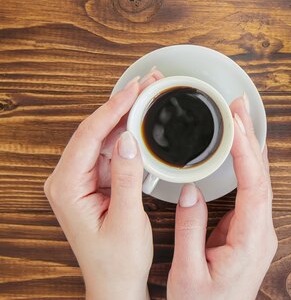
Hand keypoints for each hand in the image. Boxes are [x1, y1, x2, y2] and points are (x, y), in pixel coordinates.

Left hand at [44, 69, 162, 299]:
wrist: (116, 282)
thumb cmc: (116, 260)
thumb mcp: (126, 219)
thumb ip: (127, 177)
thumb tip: (128, 139)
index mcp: (67, 187)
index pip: (89, 135)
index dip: (114, 108)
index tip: (136, 90)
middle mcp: (69, 179)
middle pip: (96, 128)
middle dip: (124, 103)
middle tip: (150, 82)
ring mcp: (83, 178)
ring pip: (105, 134)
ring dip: (129, 114)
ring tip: (152, 93)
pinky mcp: (97, 180)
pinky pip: (113, 148)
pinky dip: (131, 132)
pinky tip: (146, 118)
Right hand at [167, 96, 276, 299]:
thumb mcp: (187, 272)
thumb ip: (191, 229)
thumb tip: (192, 189)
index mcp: (251, 239)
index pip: (254, 186)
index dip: (246, 151)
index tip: (235, 124)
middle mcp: (262, 231)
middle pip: (262, 176)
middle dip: (250, 137)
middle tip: (238, 106)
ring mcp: (259, 230)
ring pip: (260, 180)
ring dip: (249, 147)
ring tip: (238, 116)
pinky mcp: (251, 230)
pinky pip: (253, 189)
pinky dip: (247, 164)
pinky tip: (241, 147)